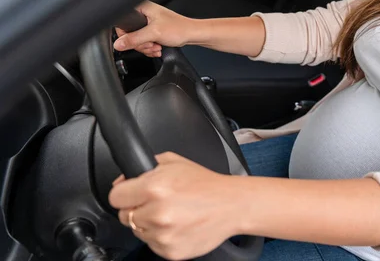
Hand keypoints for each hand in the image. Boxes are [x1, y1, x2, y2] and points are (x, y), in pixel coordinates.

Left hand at [109, 152, 241, 259]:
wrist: (231, 205)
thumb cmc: (205, 184)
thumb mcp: (174, 162)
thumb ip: (145, 168)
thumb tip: (122, 181)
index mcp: (154, 187)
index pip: (115, 197)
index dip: (124, 194)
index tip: (132, 194)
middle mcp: (156, 213)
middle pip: (125, 216)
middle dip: (138, 209)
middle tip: (158, 203)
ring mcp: (163, 234)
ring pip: (138, 231)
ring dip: (150, 224)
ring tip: (172, 213)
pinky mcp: (170, 250)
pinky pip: (152, 244)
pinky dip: (161, 236)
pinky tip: (178, 225)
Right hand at [113, 1, 192, 57]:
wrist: (192, 34)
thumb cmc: (179, 28)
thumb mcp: (153, 33)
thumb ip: (134, 39)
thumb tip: (118, 44)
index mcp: (142, 8)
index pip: (122, 22)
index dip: (127, 35)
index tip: (137, 41)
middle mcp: (144, 13)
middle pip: (129, 34)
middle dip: (141, 44)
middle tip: (150, 44)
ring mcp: (148, 23)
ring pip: (137, 40)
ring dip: (146, 47)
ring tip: (156, 47)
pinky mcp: (152, 31)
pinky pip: (144, 42)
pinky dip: (150, 48)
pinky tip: (157, 47)